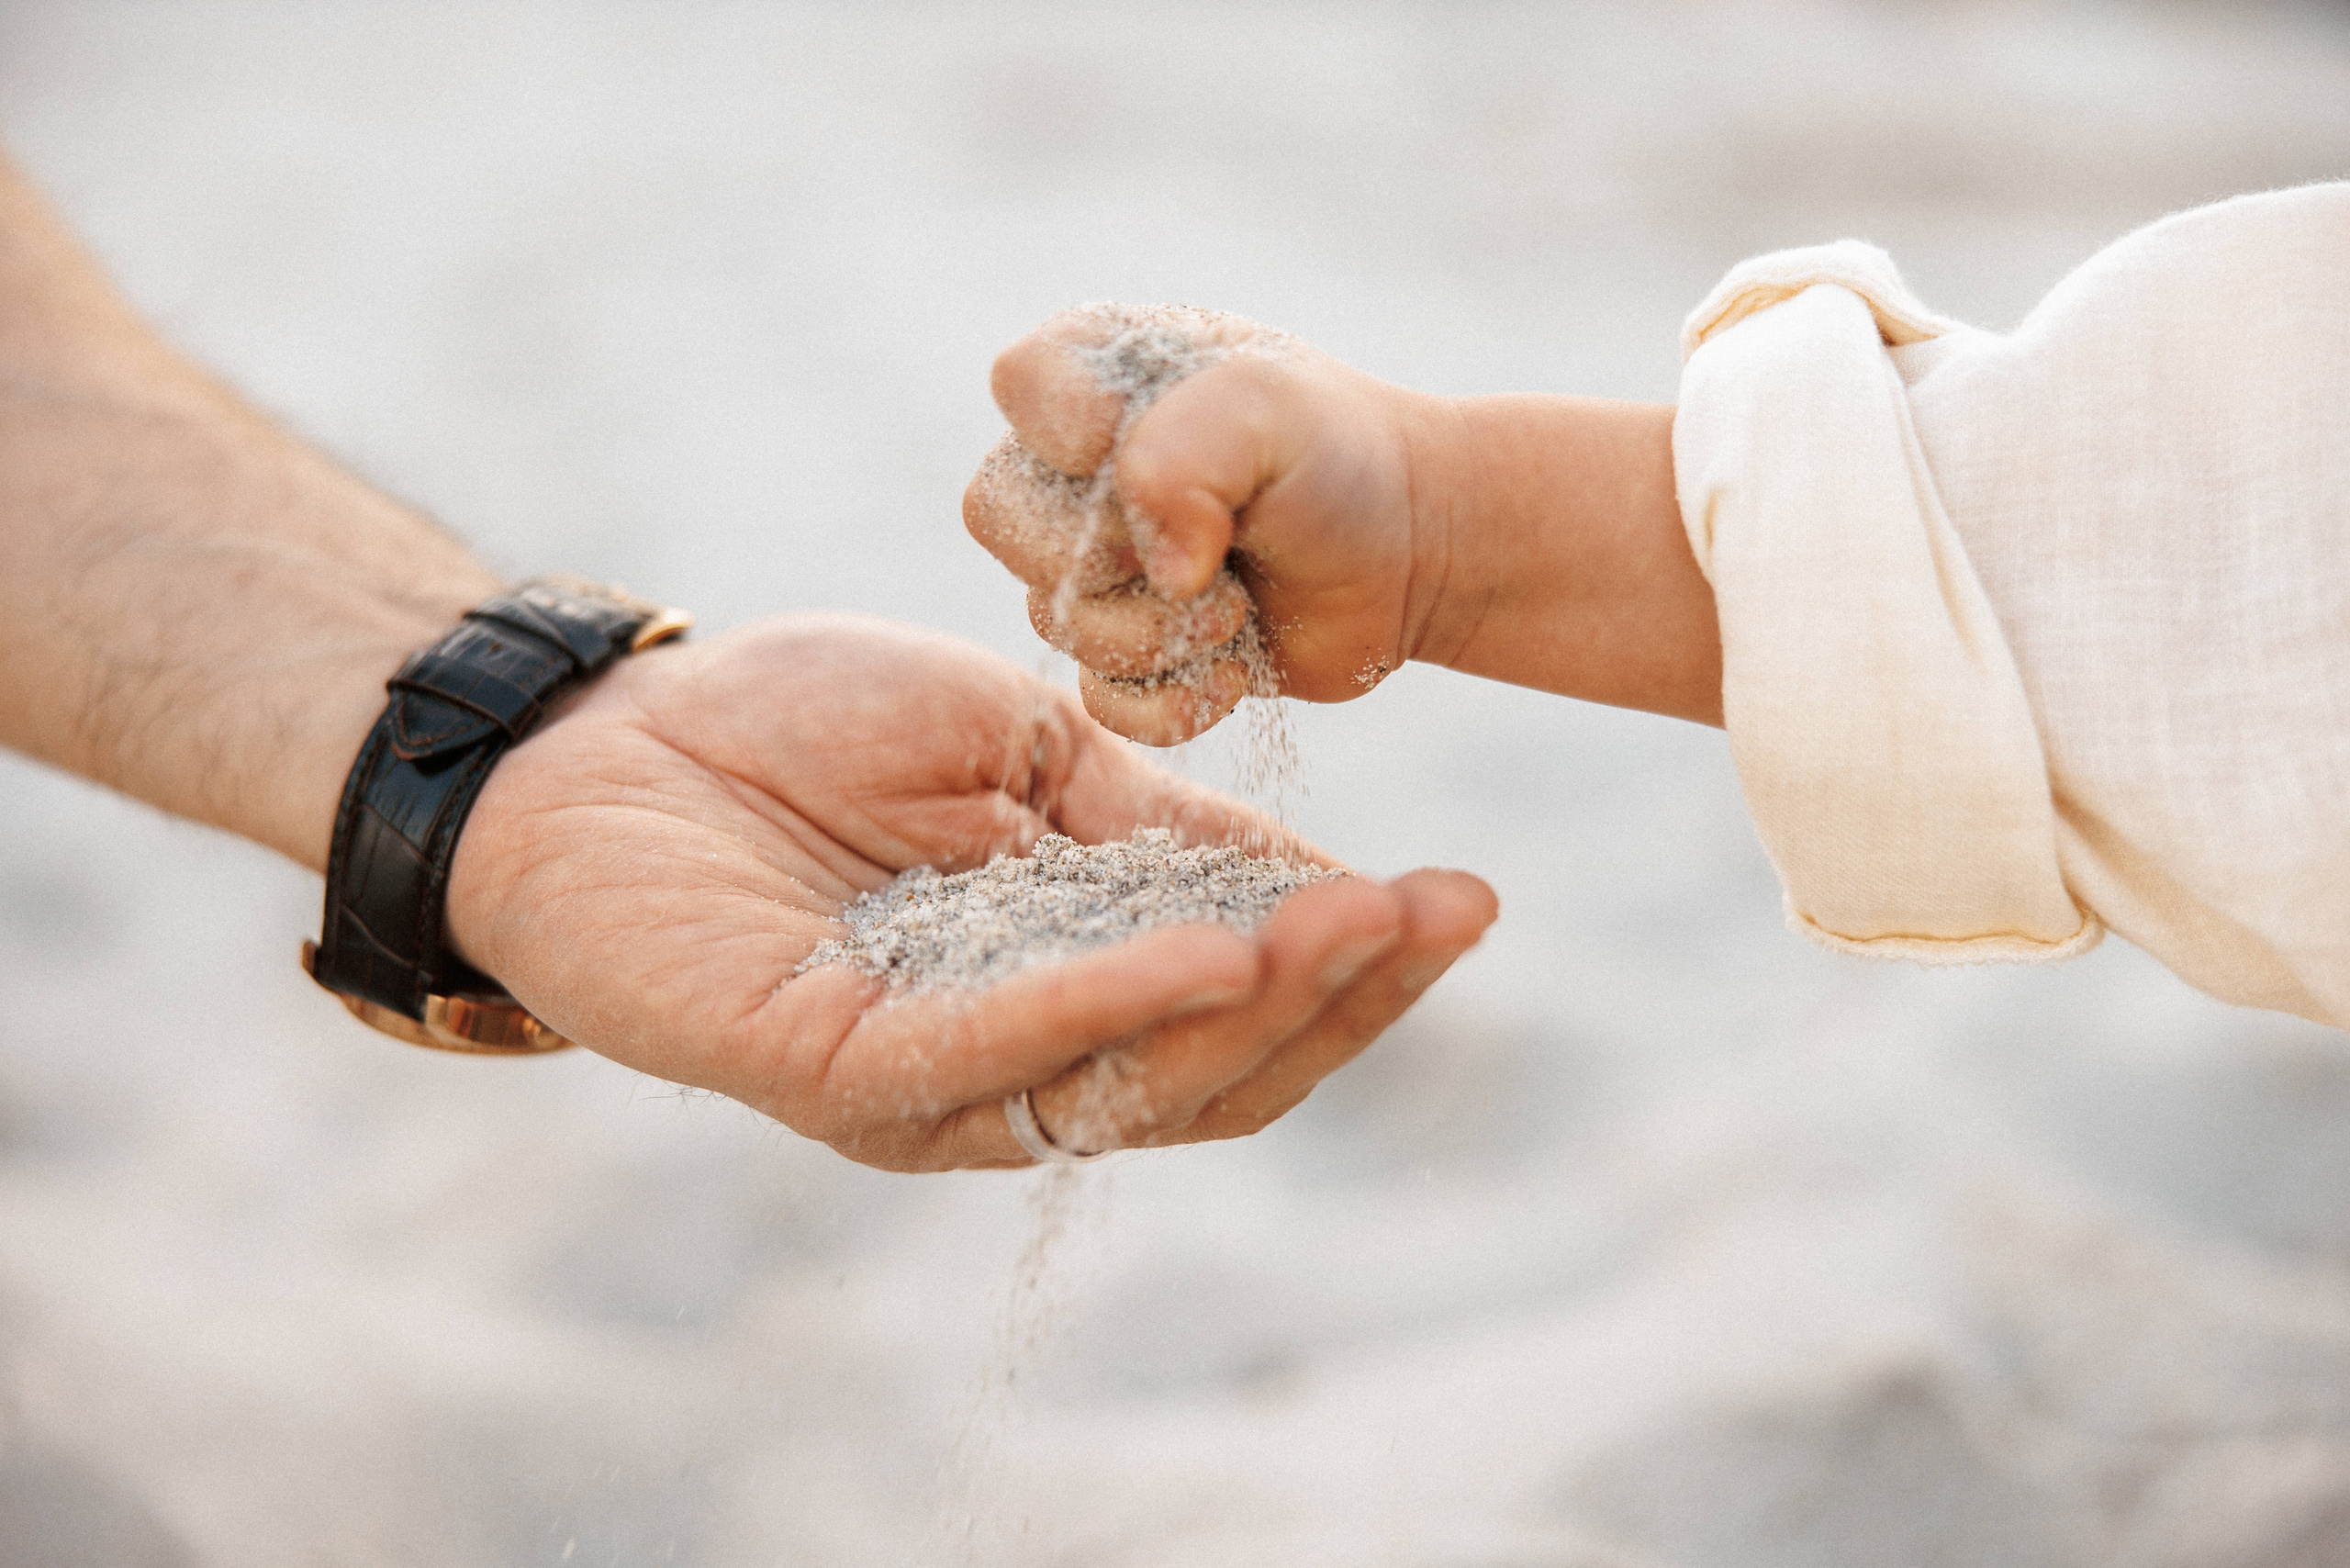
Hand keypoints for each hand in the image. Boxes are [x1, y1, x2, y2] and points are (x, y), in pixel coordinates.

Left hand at [444, 613, 1497, 1170]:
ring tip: (1359, 927)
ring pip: (1128, 1080)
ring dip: (1258, 1005)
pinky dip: (1113, 1001)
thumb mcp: (1023, 749)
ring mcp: (923, 1079)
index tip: (1465, 895)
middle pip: (1211, 1072)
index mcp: (1062, 982)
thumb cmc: (803, 729)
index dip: (1356, 962)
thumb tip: (1321, 878)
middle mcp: (1009, 1058)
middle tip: (1438, 916)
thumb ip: (1153, 826)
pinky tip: (1214, 945)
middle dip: (1339, 997)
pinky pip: (995, 1048)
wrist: (607, 730)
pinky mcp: (831, 1067)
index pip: (1238, 1001)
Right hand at [962, 304, 1718, 742]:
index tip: (1180, 450)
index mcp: (1094, 372)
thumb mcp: (1268, 412)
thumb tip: (1155, 567)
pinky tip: (1237, 666)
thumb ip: (1182, 455)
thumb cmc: (1339, 457)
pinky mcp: (1124, 655)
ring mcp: (1090, 566)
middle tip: (1215, 552)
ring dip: (1163, 629)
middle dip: (1114, 553)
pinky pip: (1101, 700)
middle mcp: (1071, 469)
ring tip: (1239, 604)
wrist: (1411, 551)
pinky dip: (1176, 697)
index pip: (1018, 384)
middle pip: (999, 518)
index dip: (1080, 432)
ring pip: (1055, 621)